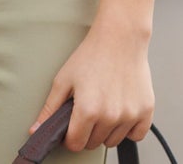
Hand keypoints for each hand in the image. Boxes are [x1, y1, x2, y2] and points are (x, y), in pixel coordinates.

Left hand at [29, 19, 154, 151]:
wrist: (119, 38)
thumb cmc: (91, 55)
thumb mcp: (63, 79)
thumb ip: (50, 108)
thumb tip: (36, 130)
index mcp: (88, 110)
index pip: (76, 144)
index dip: (70, 137)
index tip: (71, 127)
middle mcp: (110, 116)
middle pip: (93, 143)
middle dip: (87, 131)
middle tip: (87, 108)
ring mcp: (130, 115)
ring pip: (113, 141)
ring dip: (106, 130)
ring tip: (103, 104)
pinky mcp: (146, 112)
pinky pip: (136, 135)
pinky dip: (127, 128)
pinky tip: (119, 109)